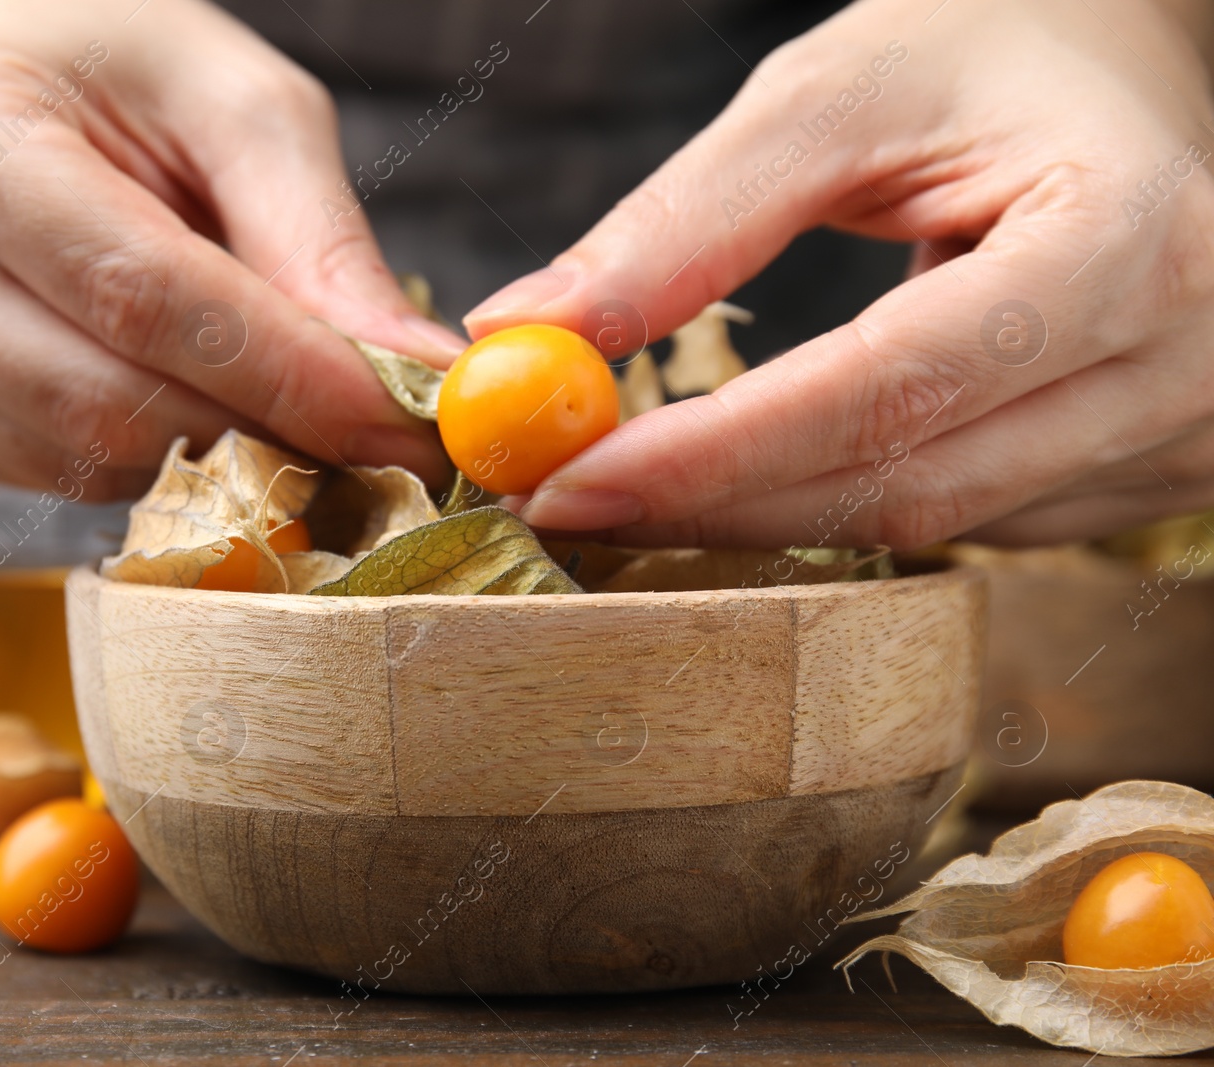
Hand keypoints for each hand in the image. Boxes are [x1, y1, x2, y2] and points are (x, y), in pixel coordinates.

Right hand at [0, 0, 462, 494]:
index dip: (287, 374)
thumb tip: (413, 375)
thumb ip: (317, 237)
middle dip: (264, 434)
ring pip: (77, 463)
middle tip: (372, 441)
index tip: (402, 424)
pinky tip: (182, 403)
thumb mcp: (229, 104)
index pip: (140, 291)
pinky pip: (46, 480)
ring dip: (211, 459)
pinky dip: (144, 463)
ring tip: (283, 410)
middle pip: (101, 401)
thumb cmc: (105, 82)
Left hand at [463, 0, 1213, 547]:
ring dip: (770, 515)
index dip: (713, 452)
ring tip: (644, 476)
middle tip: (567, 498)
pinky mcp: (1152, 469)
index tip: (567, 478)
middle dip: (715, 505)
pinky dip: (851, 502)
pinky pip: (973, 523)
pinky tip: (773, 466)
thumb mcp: (834, 99)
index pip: (889, 388)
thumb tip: (525, 333)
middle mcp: (1185, 356)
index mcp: (1126, 238)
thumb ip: (685, 223)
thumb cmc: (988, 56)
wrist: (1129, 72)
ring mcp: (1184, 430)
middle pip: (908, 487)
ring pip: (933, 524)